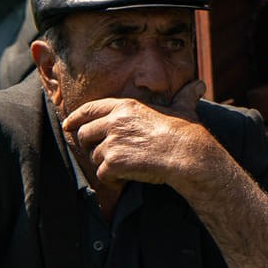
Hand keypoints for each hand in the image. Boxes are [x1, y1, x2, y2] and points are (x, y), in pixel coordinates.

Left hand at [63, 80, 212, 193]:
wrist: (187, 154)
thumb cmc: (187, 132)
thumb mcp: (184, 108)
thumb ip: (186, 96)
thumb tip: (200, 85)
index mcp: (126, 106)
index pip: (90, 109)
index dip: (76, 118)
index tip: (67, 124)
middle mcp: (114, 122)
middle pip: (84, 134)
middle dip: (88, 145)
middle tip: (99, 155)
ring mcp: (112, 142)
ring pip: (94, 156)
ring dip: (104, 164)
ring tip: (120, 169)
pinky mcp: (113, 163)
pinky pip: (102, 174)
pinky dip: (110, 181)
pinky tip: (121, 182)